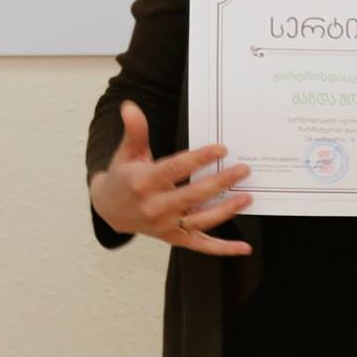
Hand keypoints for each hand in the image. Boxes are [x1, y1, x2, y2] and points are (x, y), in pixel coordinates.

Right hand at [88, 101, 252, 255]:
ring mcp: (165, 225)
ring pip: (201, 220)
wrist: (109, 210)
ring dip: (226, 210)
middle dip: (220, 182)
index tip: (221, 149)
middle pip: (193, 195)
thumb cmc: (123, 177)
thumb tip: (130, 107)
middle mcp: (154, 206)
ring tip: (247, 197)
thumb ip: (135, 130)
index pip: (176, 169)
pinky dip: (223, 249)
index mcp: (143, 182)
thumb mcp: (126, 152)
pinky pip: (201, 245)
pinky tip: (243, 247)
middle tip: (243, 169)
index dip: (200, 159)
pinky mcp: (173, 238)